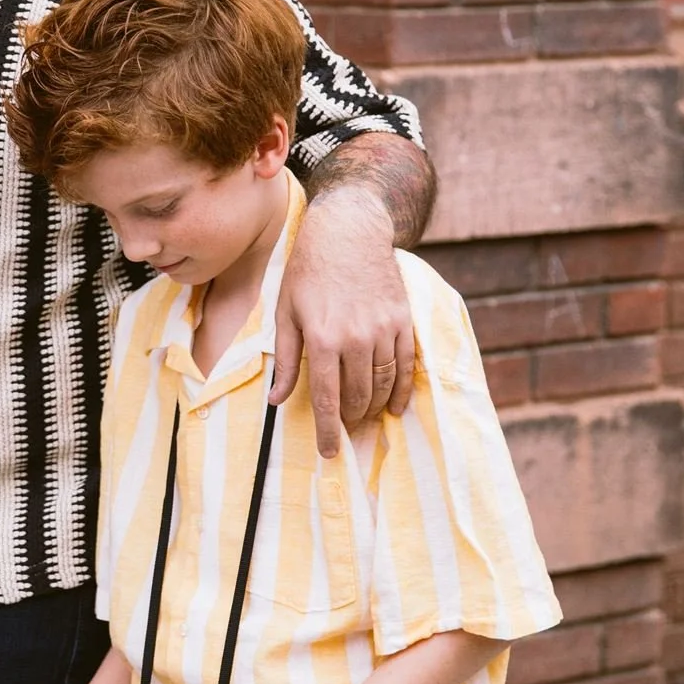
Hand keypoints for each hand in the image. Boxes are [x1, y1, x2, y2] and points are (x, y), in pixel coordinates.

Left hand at [272, 188, 414, 456]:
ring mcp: (383, 329)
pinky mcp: (403, 320)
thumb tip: (277, 400)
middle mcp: (356, 338)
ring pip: (384, 385)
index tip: (329, 453)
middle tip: (344, 428)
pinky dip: (401, 391)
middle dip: (350, 420)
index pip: (328, 399)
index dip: (329, 432)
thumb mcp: (286, 312)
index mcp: (322, 338)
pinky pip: (406, 366)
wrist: (348, 231)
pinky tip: (394, 405)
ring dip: (374, 407)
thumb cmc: (309, 271)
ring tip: (364, 417)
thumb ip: (286, 360)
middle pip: (358, 396)